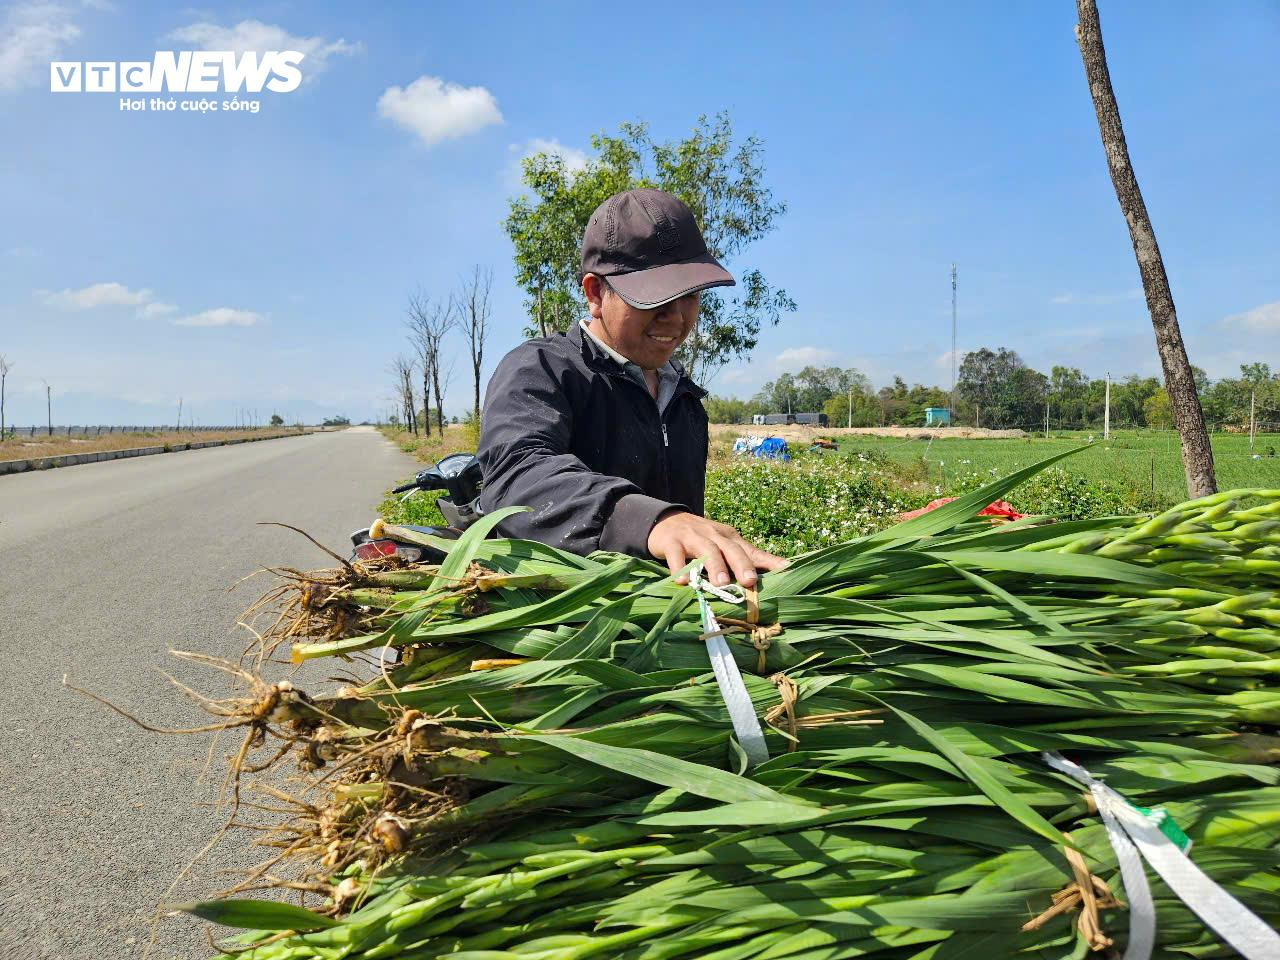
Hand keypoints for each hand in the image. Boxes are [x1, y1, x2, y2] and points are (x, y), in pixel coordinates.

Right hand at [647, 509, 785, 587]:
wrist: (665, 521)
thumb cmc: (700, 539)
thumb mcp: (722, 545)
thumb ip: (743, 558)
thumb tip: (772, 576)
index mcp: (729, 538)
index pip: (750, 550)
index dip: (768, 560)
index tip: (786, 570)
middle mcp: (713, 535)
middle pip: (730, 548)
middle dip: (741, 564)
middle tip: (750, 581)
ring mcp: (692, 538)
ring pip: (706, 550)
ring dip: (715, 566)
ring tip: (721, 584)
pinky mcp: (671, 542)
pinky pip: (676, 555)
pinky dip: (679, 568)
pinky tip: (682, 582)